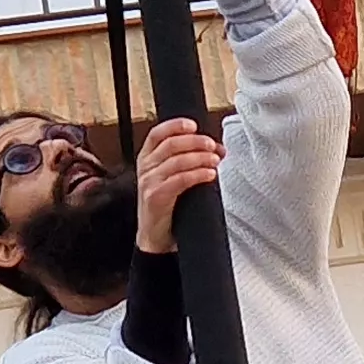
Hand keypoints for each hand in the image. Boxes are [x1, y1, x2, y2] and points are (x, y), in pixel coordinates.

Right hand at [133, 118, 219, 251]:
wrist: (156, 237)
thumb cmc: (167, 206)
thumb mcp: (173, 178)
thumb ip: (190, 161)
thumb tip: (218, 149)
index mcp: (147, 158)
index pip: (157, 133)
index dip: (175, 126)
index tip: (194, 125)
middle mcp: (145, 168)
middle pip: (170, 144)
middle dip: (195, 142)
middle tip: (212, 145)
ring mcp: (149, 182)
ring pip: (177, 161)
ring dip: (200, 158)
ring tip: (215, 160)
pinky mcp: (156, 197)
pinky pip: (180, 180)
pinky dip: (198, 175)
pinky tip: (210, 174)